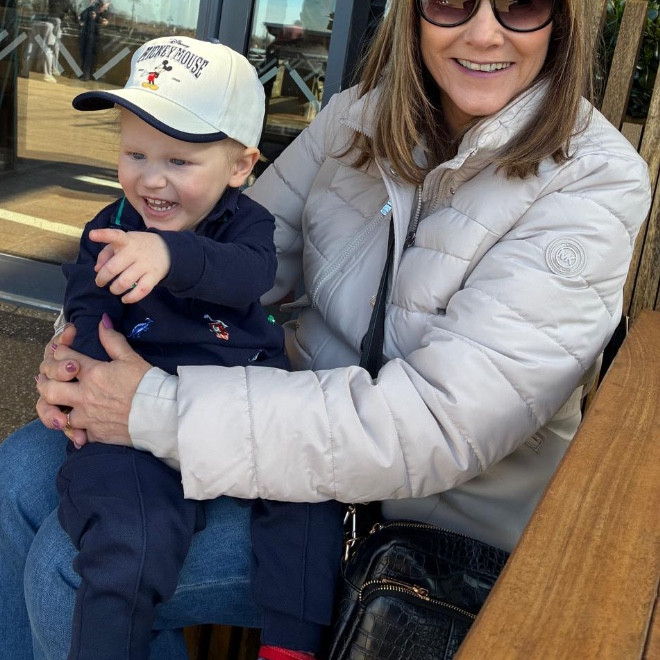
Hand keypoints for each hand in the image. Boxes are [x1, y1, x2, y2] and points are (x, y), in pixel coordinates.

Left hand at [36, 315, 150, 446]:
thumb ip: (112, 340)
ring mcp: (87, 417)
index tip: (64, 350)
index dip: (60, 351)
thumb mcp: (131, 358)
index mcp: (92, 373)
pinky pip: (76, 433)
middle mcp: (84, 395)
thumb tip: (102, 321)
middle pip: (49, 388)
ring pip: (57, 414)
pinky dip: (77, 429)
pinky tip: (81, 425)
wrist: (162, 414)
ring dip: (58, 408)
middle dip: (46, 381)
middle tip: (52, 378)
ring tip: (63, 403)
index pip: (63, 357)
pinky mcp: (95, 434)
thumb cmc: (148, 384)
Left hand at [90, 228, 170, 303]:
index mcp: (126, 241)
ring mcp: (146, 265)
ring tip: (114, 289)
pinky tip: (125, 299)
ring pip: (125, 282)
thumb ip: (106, 253)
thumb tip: (97, 269)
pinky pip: (141, 290)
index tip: (92, 235)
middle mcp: (135, 252)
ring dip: (115, 289)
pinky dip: (131, 298)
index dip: (103, 235)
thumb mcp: (123, 243)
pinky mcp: (154, 277)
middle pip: (113, 268)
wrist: (167, 250)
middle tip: (100, 282)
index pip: (115, 236)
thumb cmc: (138, 246)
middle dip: (102, 278)